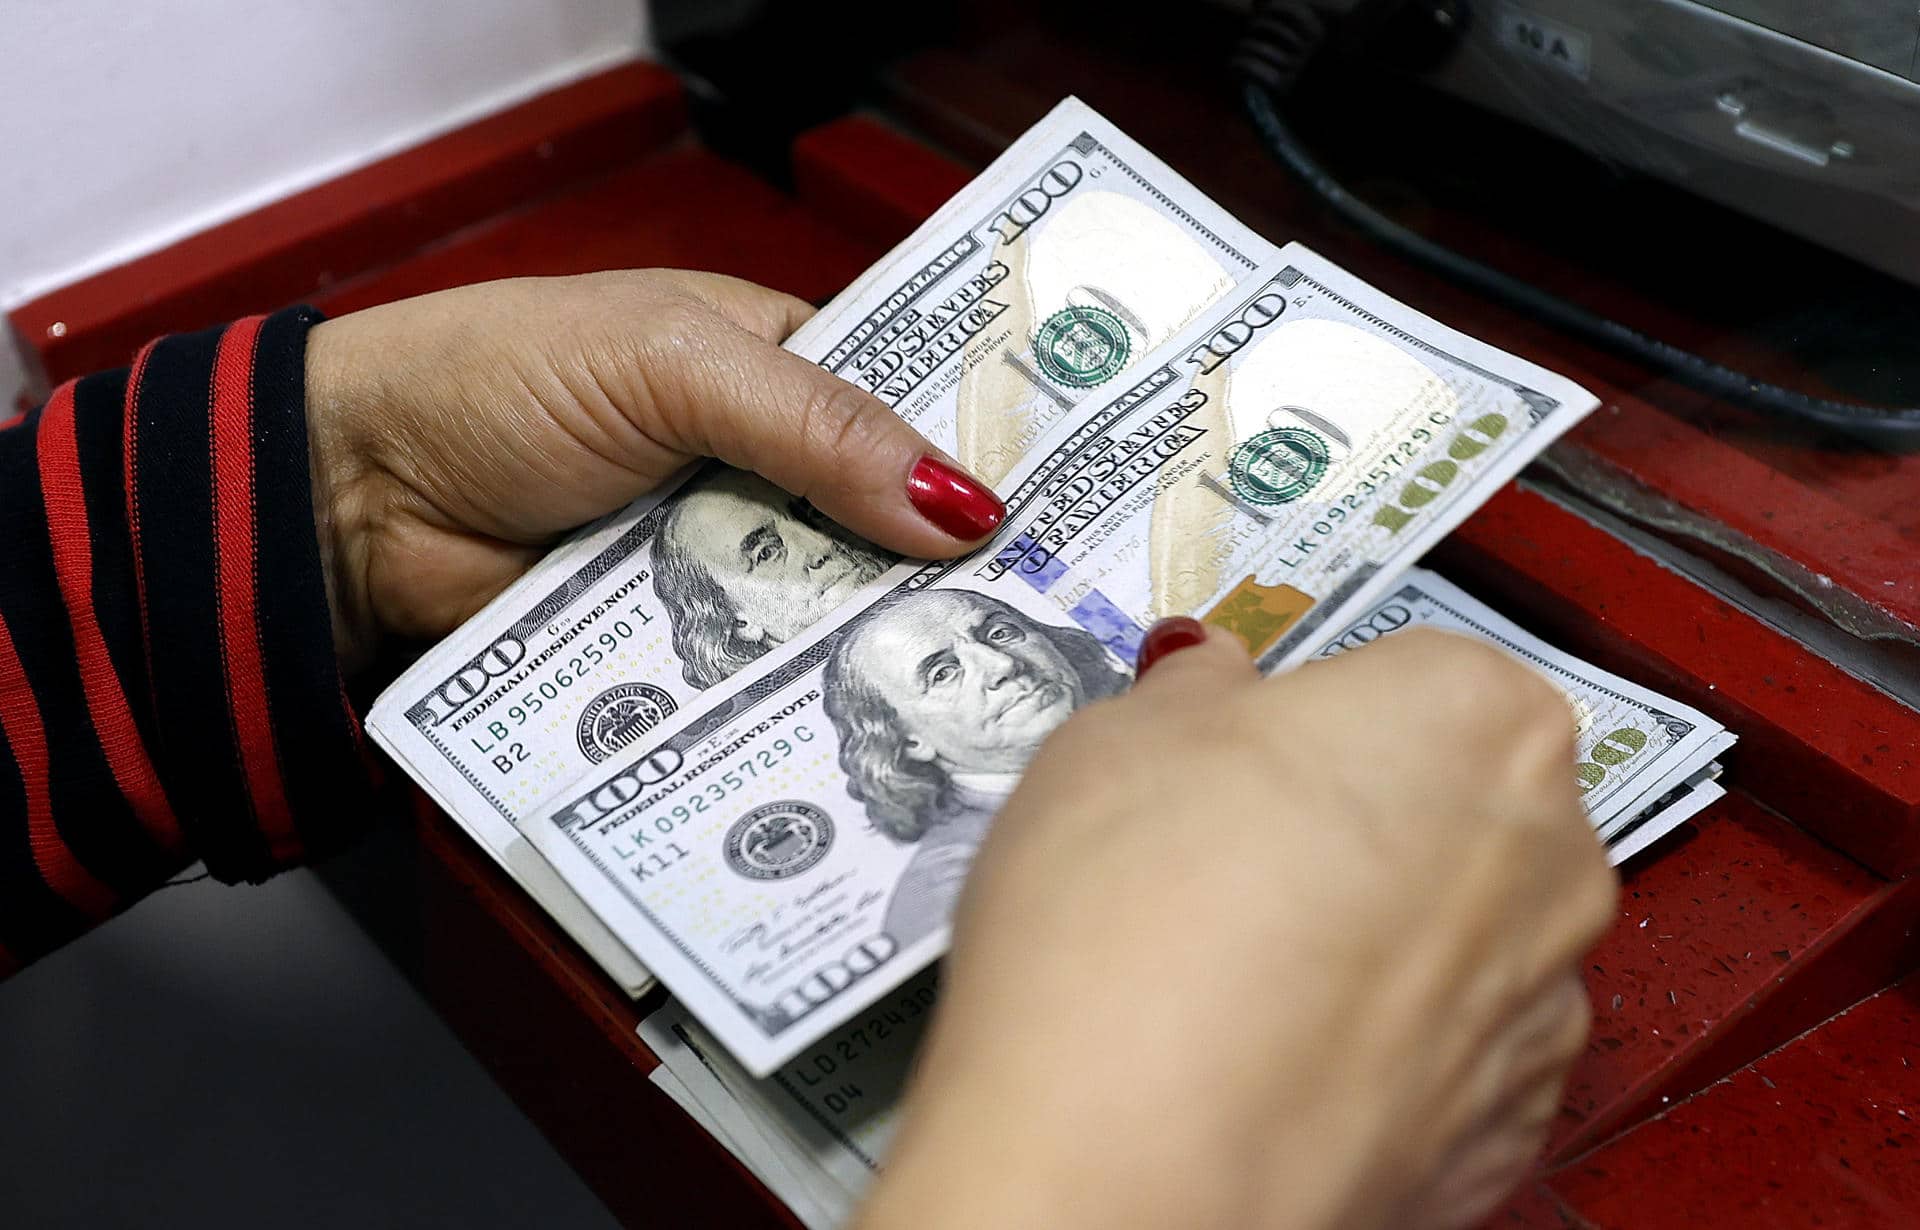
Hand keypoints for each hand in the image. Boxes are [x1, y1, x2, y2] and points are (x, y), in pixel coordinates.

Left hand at [303, 270, 1001, 670]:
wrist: (352, 497)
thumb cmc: (496, 381)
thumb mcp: (673, 366)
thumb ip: (820, 427)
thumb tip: (962, 505)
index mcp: (775, 365)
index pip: (910, 407)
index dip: (984, 453)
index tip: (1079, 511)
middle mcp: (761, 465)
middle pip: (884, 525)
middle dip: (948, 572)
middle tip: (1052, 625)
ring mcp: (720, 559)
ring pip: (829, 608)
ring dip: (879, 643)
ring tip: (985, 690)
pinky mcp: (675, 643)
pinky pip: (758, 674)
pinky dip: (798, 697)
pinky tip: (872, 728)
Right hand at [859, 627, 1616, 1229]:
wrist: (1125, 1174)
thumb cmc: (1126, 942)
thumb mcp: (1115, 740)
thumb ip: (1195, 694)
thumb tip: (1209, 690)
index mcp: (1474, 713)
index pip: (1411, 668)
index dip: (1310, 709)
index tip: (1244, 746)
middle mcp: (1548, 853)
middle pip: (1454, 796)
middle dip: (1355, 813)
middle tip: (1221, 848)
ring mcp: (1541, 1004)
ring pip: (1455, 930)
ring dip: (1371, 932)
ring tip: (1227, 963)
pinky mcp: (1507, 1131)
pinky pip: (1443, 1051)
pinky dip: (1373, 1046)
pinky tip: (1266, 1051)